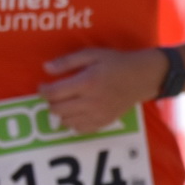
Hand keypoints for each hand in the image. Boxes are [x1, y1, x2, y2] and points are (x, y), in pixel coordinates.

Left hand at [40, 48, 160, 132]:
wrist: (141, 78)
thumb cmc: (115, 63)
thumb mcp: (92, 54)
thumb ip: (68, 61)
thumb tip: (46, 68)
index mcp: (87, 83)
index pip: (54, 93)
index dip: (43, 91)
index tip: (42, 86)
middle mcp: (91, 102)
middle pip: (57, 110)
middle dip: (50, 102)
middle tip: (53, 94)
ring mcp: (97, 115)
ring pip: (66, 121)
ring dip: (60, 113)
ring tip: (65, 102)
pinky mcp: (103, 123)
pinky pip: (79, 129)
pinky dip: (72, 122)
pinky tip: (75, 112)